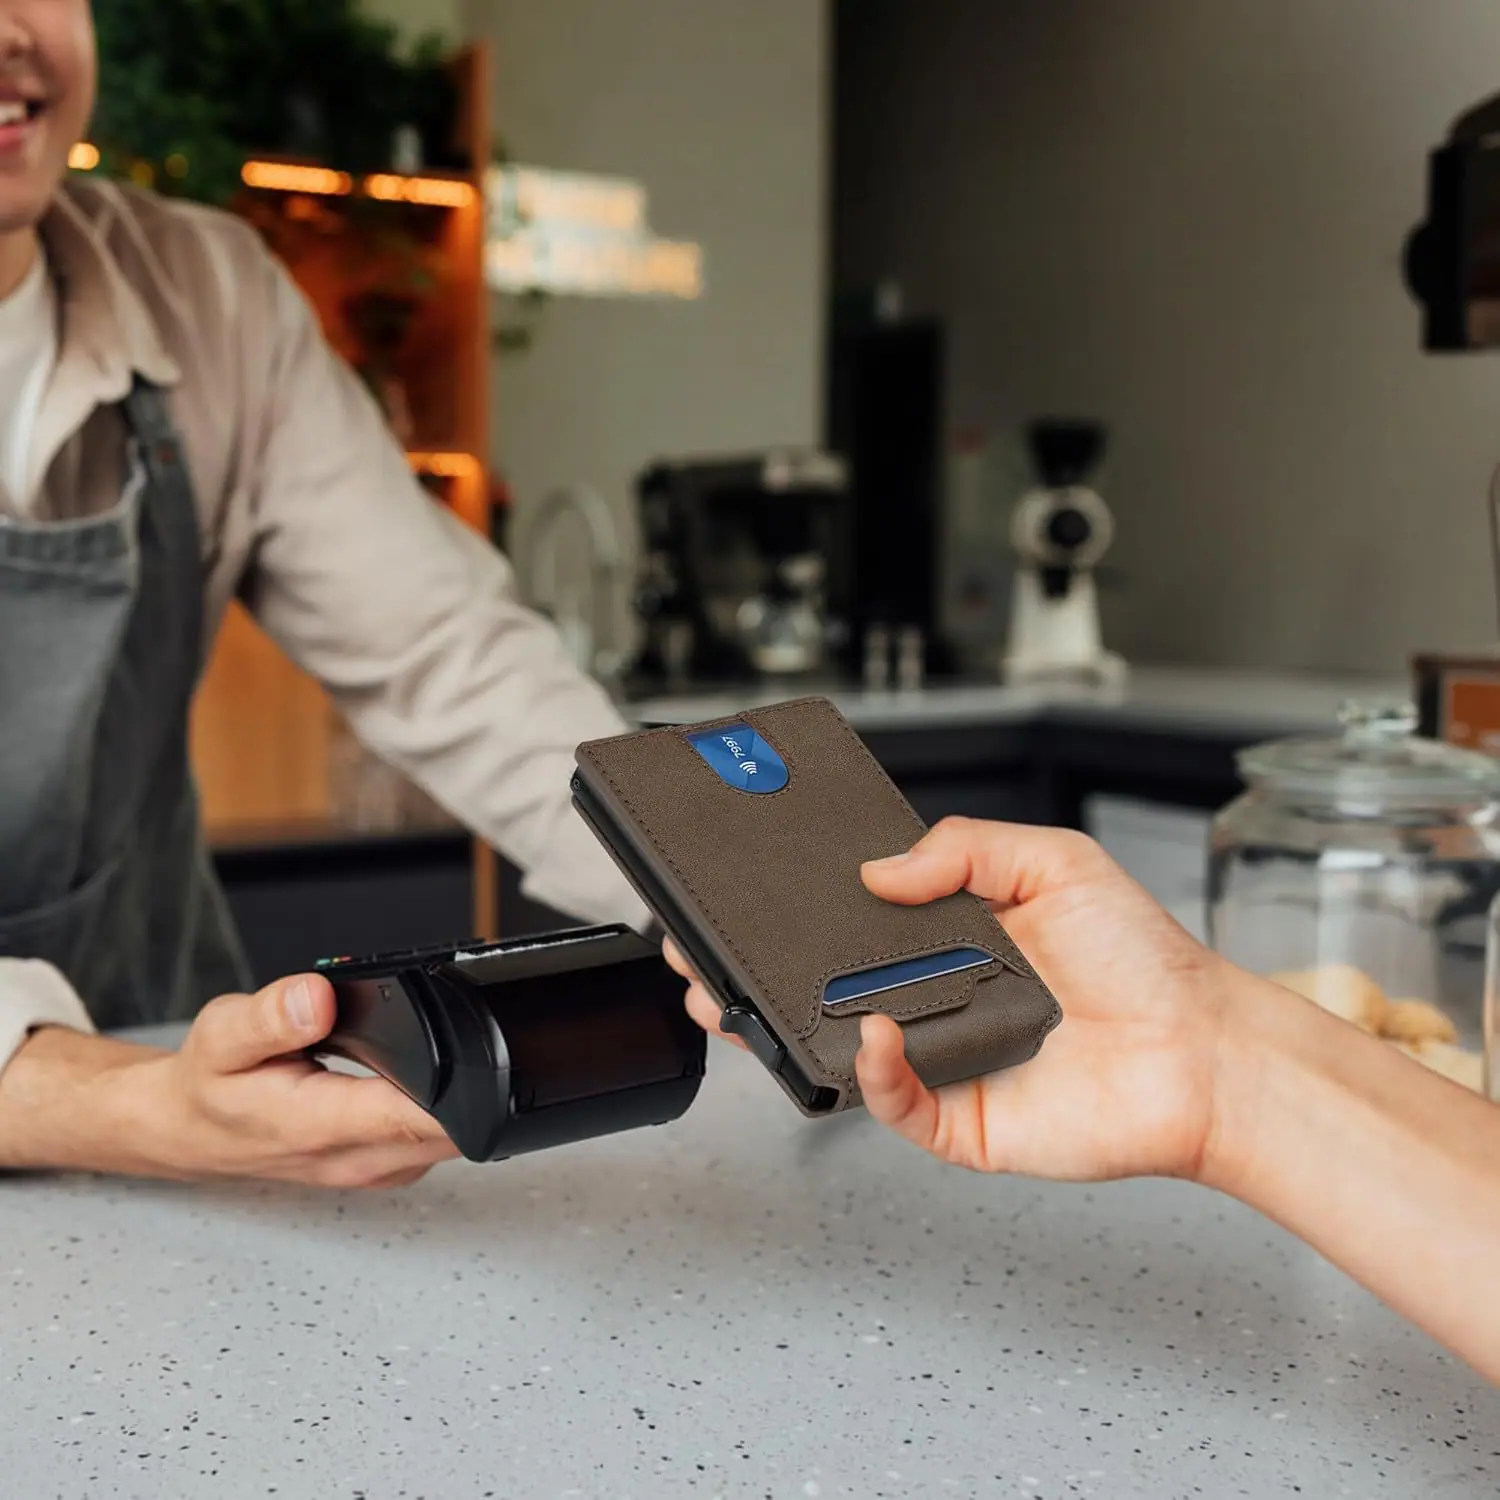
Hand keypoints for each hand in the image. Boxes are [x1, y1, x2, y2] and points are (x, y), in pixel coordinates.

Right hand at [0, 975, 458, 1186]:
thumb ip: (272, 1016)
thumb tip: (317, 997)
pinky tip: (424, 1079)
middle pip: (454, 1130)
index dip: (463, 1091)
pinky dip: (443, 1112)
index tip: (482, 1057)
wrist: (188, 1128)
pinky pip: (437, 1141)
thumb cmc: (208, 1086)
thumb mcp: (222, 1035)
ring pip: (453, 1140)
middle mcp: (358, 1158)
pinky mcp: (385, 1165)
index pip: (417, 1119)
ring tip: (438, 1051)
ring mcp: (376, 1168)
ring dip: (460, 1099)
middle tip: (465, 1035)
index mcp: (322, 1127)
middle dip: (471, 1083)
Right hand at [668, 817, 1238, 1182]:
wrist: (1201, 1050)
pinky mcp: (956, 1119)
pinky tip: (875, 1032)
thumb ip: (965, 848)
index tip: (744, 890)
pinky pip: (891, 1103)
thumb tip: (879, 870)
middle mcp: (931, 1000)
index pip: (849, 924)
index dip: (794, 912)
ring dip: (775, 1027)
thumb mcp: (1054, 862)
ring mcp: (938, 1061)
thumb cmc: (1142, 961)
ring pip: (835, 1050)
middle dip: (751, 972)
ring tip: (729, 995)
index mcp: (948, 939)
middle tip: (702, 947)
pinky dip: (871, 1071)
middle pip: (820, 989)